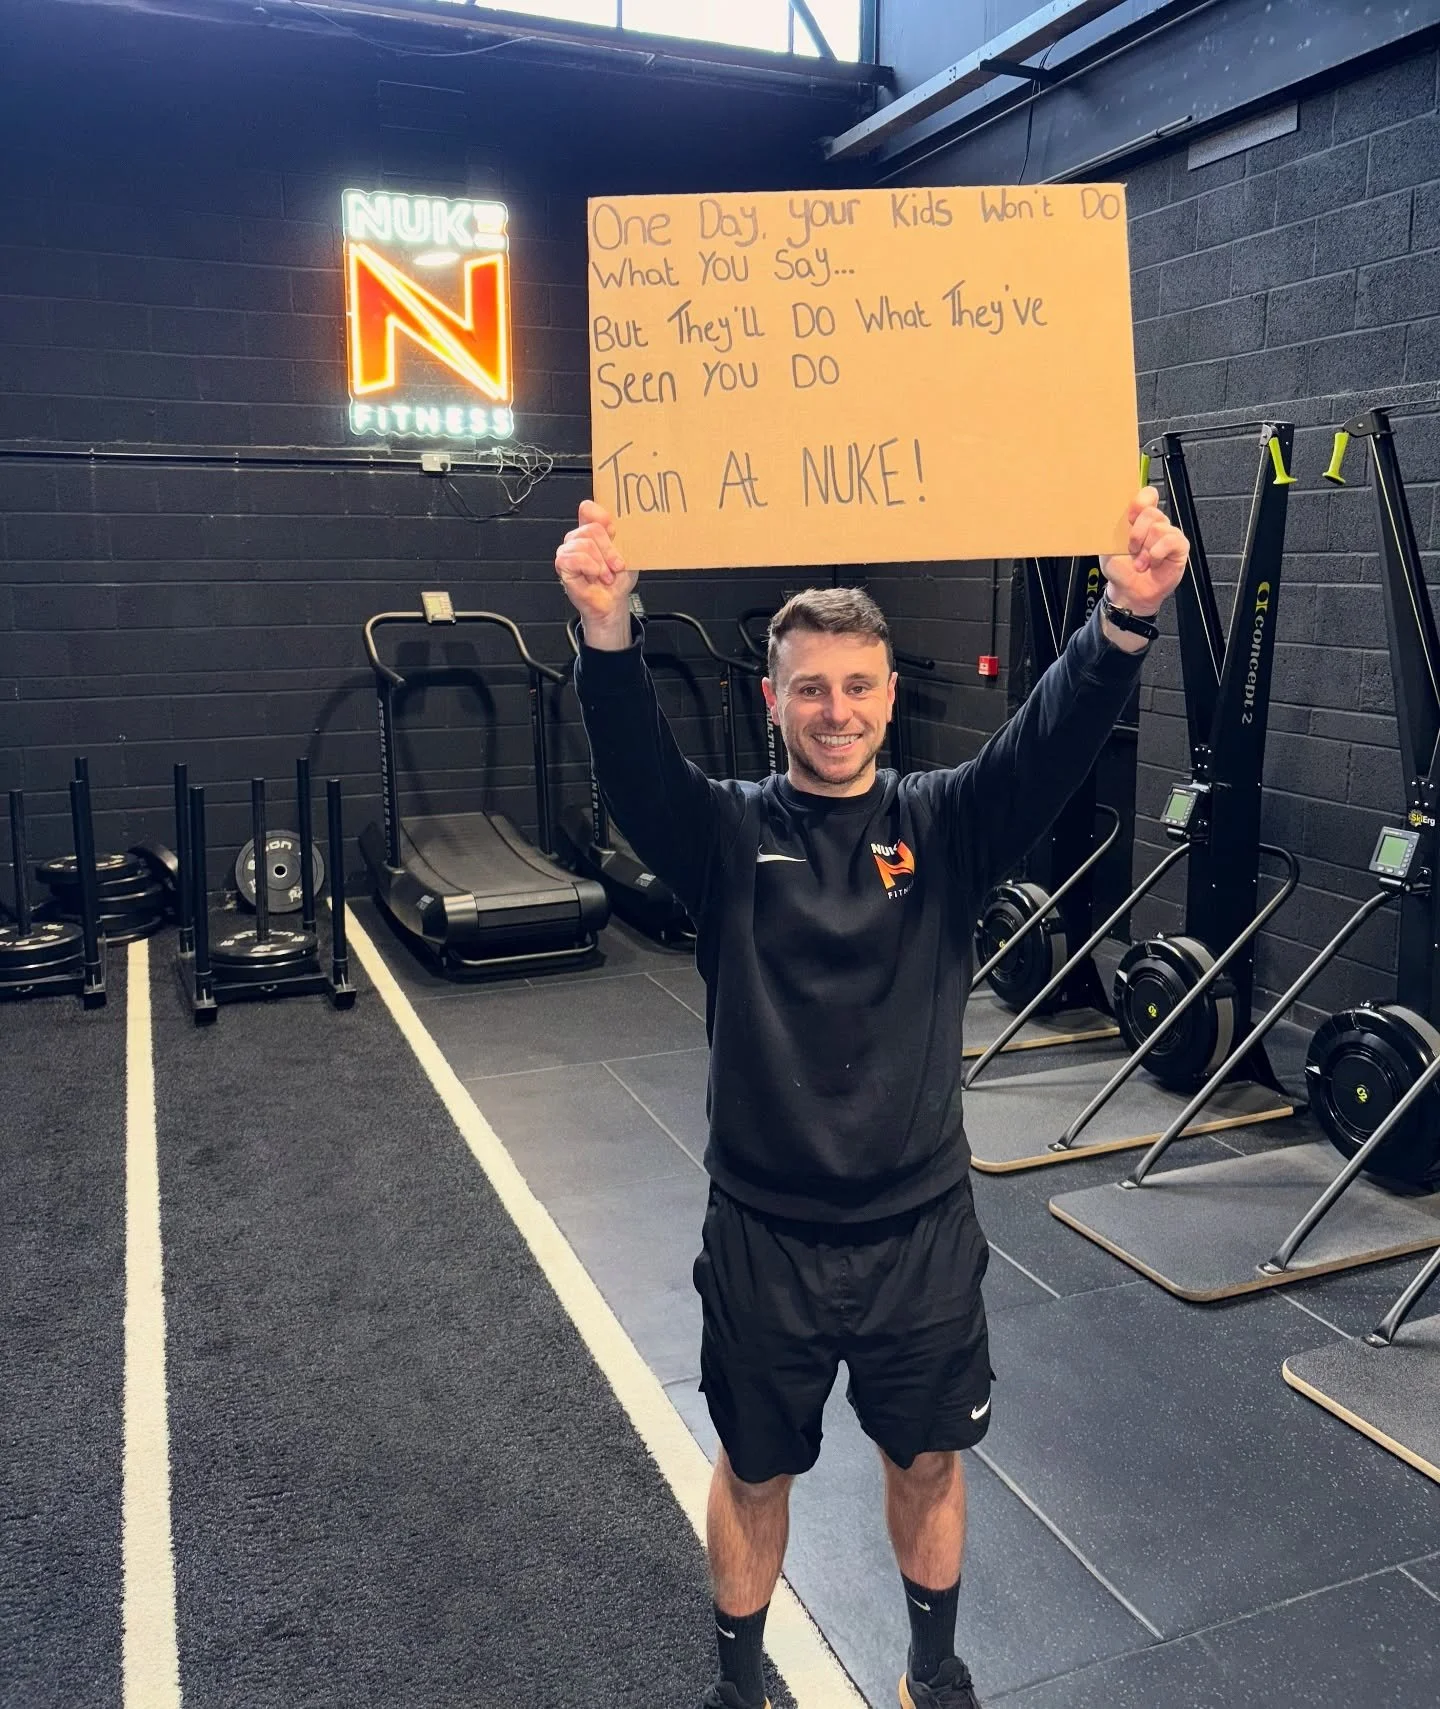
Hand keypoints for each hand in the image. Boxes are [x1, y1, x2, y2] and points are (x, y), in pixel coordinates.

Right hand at [554, 500, 637, 648]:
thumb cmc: (618, 579)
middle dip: (609, 550)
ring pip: (585, 544)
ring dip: (601, 564)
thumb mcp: (626, 552)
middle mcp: (578, 538)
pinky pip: (575, 558)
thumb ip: (620, 533)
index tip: (614, 532)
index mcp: (592, 530)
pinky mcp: (562, 564)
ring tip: (605, 575)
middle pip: (592, 528)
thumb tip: (613, 520)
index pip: (588, 508)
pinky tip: (593, 576)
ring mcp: (568, 550)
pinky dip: (590, 568)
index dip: (602, 517)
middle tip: (616, 565)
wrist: (613, 602)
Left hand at [1102, 487, 1188, 616]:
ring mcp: (1168, 535)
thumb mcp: (1107, 546)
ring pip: (1159, 528)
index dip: (1140, 501)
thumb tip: (1102, 514)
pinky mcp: (1179, 547)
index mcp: (1139, 519)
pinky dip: (1157, 553)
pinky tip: (1153, 564)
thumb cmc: (1120, 569)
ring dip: (1145, 550)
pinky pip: (1171, 541)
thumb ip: (1108, 528)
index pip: (1148, 495)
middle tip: (1131, 550)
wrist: (1129, 593)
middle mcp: (1156, 524)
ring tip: (1140, 563)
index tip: (1130, 516)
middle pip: (1152, 512)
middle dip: (1137, 534)